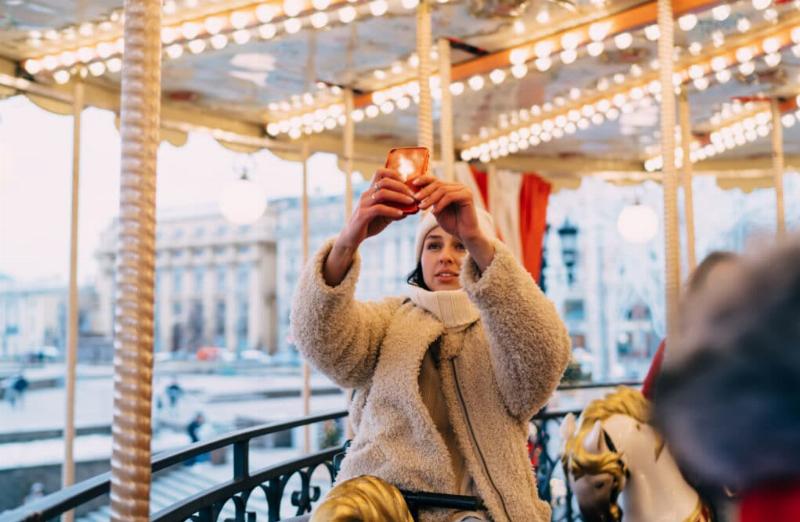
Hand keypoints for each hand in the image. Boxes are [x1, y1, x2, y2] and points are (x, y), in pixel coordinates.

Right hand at [325, 169, 414, 285]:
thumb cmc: (369, 224)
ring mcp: (364, 204)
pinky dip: (392, 210)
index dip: (394, 173)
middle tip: (413, 195)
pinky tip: (401, 214)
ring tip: (410, 203)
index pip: (380, 173)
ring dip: (399, 197)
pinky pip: (379, 208)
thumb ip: (397, 210)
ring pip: (382, 193)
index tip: (406, 181)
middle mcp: (367, 194)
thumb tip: (413, 209)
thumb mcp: (385, 216)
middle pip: (384, 181)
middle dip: (401, 186)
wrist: (352, 237)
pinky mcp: (363, 214)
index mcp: (371, 191)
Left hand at [412, 175, 482, 242]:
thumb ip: (430, 200)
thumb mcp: (436, 210)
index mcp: (451, 187)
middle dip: (425, 191)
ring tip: (422, 207)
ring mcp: (464, 189)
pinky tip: (435, 212)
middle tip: (416, 198)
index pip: (435, 180)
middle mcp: (458, 186)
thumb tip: (415, 193)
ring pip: (443, 190)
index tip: (413, 183)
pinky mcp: (468, 195)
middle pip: (438, 183)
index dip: (423, 179)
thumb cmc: (451, 223)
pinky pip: (450, 196)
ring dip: (430, 199)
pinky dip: (440, 204)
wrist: (464, 234)